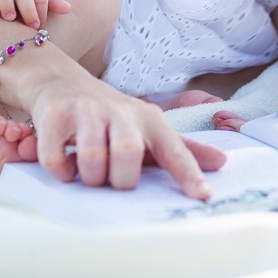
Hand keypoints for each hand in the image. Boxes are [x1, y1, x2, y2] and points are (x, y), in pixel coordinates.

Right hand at [29, 67, 225, 198]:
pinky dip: (61, 172)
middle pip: (128, 154)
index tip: (203, 195)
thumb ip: (181, 148)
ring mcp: (87, 112)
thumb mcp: (147, 127)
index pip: (174, 148)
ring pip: (92, 159)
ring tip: (88, 170)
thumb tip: (222, 163)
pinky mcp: (56, 116)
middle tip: (113, 178)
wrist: (60, 81)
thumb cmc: (111, 115)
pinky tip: (65, 164)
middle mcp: (120, 113)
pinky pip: (57, 160)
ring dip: (89, 176)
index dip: (189, 172)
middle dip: (120, 178)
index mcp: (149, 120)